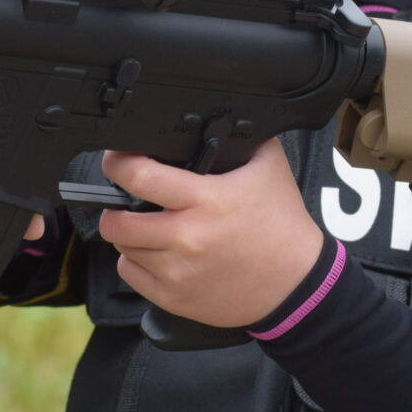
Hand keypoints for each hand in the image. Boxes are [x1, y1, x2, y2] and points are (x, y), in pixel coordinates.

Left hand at [98, 139, 322, 327]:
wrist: (296, 284)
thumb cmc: (281, 226)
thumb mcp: (268, 167)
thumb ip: (240, 137)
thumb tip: (216, 112)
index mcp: (207, 200)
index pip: (140, 177)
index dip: (118, 163)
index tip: (116, 159)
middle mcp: (187, 237)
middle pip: (117, 221)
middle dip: (115, 206)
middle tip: (127, 199)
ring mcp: (178, 272)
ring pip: (122, 248)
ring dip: (129, 234)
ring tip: (150, 226)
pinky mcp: (175, 298)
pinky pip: (131, 275)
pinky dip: (136, 262)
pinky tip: (157, 253)